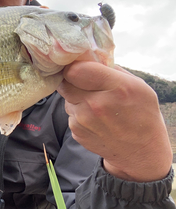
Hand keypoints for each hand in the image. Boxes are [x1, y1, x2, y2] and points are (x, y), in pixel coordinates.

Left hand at [57, 61, 172, 181]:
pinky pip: (69, 112)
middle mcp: (97, 105)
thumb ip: (112, 70)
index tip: (80, 66)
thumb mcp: (137, 85)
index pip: (76, 69)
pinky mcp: (76, 131)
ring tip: (95, 103)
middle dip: (72, 79)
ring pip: (66, 97)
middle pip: (66, 82)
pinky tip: (93, 118)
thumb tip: (88, 57)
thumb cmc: (141, 114)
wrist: (140, 151)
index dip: (75, 66)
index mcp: (117, 88)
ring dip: (75, 96)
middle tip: (84, 82)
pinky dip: (78, 111)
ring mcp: (84, 120)